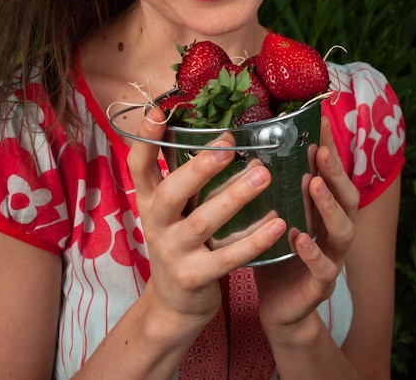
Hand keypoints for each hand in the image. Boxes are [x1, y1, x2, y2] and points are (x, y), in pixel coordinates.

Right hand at [127, 107, 286, 327]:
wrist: (175, 303)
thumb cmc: (181, 242)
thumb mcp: (172, 210)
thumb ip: (184, 177)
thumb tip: (209, 132)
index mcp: (150, 201)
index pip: (138, 166)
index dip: (145, 139)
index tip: (158, 111)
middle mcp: (157, 224)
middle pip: (171, 192)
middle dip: (199, 167)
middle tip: (228, 145)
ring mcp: (174, 252)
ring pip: (204, 221)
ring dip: (234, 196)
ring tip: (262, 174)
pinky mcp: (194, 277)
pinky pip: (228, 257)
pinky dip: (253, 240)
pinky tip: (277, 224)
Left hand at [254, 115, 358, 338]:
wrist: (278, 306)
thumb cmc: (275, 253)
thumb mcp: (274, 216)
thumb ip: (273, 189)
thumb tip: (252, 150)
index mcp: (323, 212)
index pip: (332, 176)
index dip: (329, 150)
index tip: (320, 124)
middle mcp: (334, 231)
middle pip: (347, 198)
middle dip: (335, 172)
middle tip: (320, 150)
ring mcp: (332, 258)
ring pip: (343, 231)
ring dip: (329, 206)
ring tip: (314, 184)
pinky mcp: (320, 285)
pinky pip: (324, 269)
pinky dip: (313, 252)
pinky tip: (299, 238)